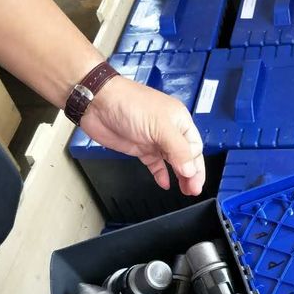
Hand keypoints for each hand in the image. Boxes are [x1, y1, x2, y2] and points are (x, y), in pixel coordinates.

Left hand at [80, 75, 204, 195]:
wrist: (98, 103)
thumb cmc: (130, 105)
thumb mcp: (160, 126)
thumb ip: (177, 150)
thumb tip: (190, 170)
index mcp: (179, 121)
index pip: (195, 147)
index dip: (196, 165)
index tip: (194, 181)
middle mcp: (169, 131)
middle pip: (186, 156)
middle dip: (191, 174)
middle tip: (193, 190)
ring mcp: (154, 140)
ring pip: (172, 162)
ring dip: (179, 176)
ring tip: (186, 190)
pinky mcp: (140, 148)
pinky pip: (155, 164)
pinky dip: (160, 174)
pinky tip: (165, 183)